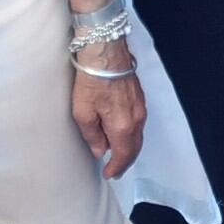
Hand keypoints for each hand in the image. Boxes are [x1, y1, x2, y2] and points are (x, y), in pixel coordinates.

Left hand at [69, 59, 145, 176]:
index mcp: (122, 126)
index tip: (108, 174)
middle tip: (114, 169)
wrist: (105, 50)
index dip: (116, 167)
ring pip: (138, 135)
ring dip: (128, 147)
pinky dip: (131, 134)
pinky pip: (138, 123)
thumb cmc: (91, 79)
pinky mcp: (139, 96)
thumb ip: (92, 135)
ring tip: (116, 154)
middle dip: (124, 161)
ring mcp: (140, 107)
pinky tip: (121, 132)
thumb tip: (100, 149)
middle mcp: (136, 119)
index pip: (122, 155)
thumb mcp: (82, 112)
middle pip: (134, 147)